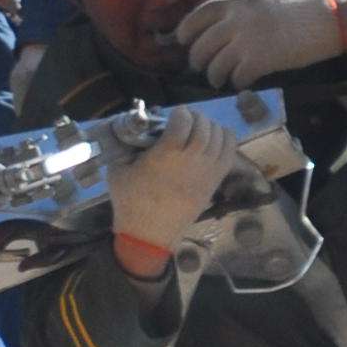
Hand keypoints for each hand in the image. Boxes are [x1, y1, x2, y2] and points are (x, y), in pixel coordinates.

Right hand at [106, 107, 241, 260]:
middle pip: (203, 126)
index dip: (179, 112)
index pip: (183, 120)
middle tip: (185, 120)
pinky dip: (225, 139)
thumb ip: (127, 145)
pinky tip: (213, 139)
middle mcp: (191, 160)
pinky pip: (229, 151)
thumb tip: (136, 127)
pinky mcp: (215, 180)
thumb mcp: (117, 170)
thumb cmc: (130, 201)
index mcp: (166, 154)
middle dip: (195, 117)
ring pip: (218, 135)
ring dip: (209, 126)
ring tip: (198, 129)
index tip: (173, 115)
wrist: (149, 233)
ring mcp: (207, 170)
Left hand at [174, 0, 346, 88]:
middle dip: (197, 60)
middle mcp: (237, 20)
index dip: (186, 29)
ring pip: (214, 65)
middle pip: (201, 45)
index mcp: (238, 3)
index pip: (199, 15)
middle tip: (201, 67)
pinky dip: (236, 83)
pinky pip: (235, 77)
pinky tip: (242, 82)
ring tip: (219, 80)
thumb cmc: (297, 12)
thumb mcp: (262, 1)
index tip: (182, 40)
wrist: (326, 21)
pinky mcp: (259, 60)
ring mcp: (246, 40)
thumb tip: (217, 28)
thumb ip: (239, 12)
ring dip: (214, 76)